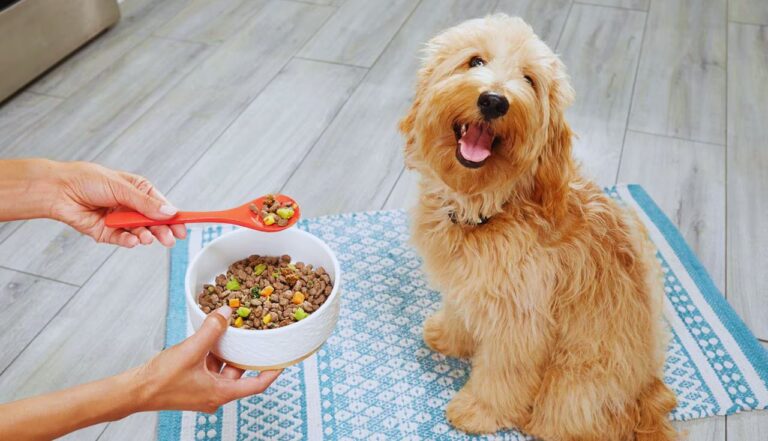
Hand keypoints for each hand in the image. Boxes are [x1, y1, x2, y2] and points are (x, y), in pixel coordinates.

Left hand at [49, 161, 185, 246]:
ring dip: (146, 236)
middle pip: (154, 222)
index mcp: (139, 191)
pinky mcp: (107, 232)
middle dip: (162, 231)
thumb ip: (145, 203)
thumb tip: (169, 211)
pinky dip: (128, 241)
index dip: (173, 217)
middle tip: (169, 240)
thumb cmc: (87, 180)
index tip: (183, 227)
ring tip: (147, 238)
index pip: (162, 206)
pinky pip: (123, 239)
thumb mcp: (121, 188)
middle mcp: (131, 206)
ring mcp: (120, 220)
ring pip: (140, 232)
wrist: (58, 190)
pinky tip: (131, 240)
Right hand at [135, 306, 281, 412]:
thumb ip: (212, 330)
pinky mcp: (192, 384)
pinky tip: (210, 336)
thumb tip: (226, 312)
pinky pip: (210, 367)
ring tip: (233, 331)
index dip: (271, 372)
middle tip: (255, 336)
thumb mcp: (191, 350)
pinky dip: (212, 353)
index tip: (283, 360)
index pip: (257, 385)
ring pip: (224, 368)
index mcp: (221, 393)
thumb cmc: (161, 380)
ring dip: (227, 351)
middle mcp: (215, 394)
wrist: (134, 391)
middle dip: (246, 354)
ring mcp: (203, 390)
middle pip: (240, 373)